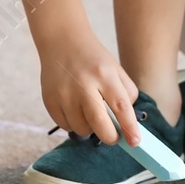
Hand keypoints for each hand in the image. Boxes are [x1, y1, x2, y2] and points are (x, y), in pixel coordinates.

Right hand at [39, 32, 140, 146]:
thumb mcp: (116, 70)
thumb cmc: (93, 59)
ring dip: (90, 128)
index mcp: (104, 75)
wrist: (62, 42)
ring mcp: (64, 94)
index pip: (121, 107)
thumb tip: (126, 123)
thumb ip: (126, 94)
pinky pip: (65, 126)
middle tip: (114, 136)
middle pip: (99, 124)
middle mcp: (84, 85)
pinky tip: (76, 109)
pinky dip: (74, 123)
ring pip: (81, 129)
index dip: (129, 128)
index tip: (135, 141)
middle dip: (110, 137)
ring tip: (90, 113)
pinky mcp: (50, 100)